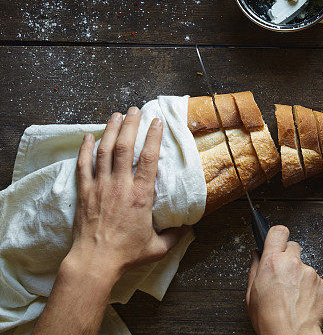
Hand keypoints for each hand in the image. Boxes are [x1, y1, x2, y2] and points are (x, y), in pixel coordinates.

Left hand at [66, 108, 189, 280]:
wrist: (94, 262)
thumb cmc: (126, 254)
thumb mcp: (158, 248)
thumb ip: (175, 236)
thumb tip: (188, 228)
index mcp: (141, 195)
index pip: (149, 158)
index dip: (153, 137)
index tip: (156, 122)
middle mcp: (120, 185)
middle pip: (125, 147)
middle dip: (131, 125)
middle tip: (135, 110)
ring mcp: (100, 187)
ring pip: (105, 151)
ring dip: (111, 130)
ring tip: (117, 115)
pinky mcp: (84, 192)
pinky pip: (83, 165)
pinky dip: (85, 148)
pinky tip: (89, 136)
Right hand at [246, 226, 322, 334]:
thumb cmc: (269, 320)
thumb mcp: (251, 295)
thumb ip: (255, 269)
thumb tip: (257, 255)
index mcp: (272, 262)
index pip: (278, 232)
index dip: (277, 235)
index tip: (276, 241)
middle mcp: (292, 263)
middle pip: (293, 246)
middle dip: (287, 256)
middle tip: (282, 274)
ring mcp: (309, 271)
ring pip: (303, 264)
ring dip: (298, 273)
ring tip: (291, 293)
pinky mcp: (321, 282)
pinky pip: (314, 277)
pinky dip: (308, 285)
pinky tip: (301, 299)